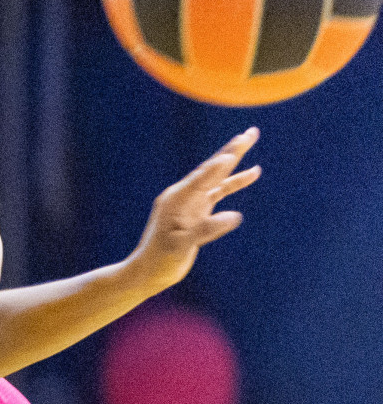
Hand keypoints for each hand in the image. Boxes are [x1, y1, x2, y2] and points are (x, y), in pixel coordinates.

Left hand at [125, 128, 261, 290]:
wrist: (150, 272)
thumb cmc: (161, 260)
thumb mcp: (182, 245)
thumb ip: (206, 229)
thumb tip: (236, 216)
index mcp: (176, 199)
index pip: (201, 177)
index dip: (218, 166)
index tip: (233, 154)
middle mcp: (183, 195)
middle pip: (212, 168)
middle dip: (232, 149)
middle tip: (252, 131)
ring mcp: (191, 202)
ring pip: (217, 176)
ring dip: (235, 160)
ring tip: (250, 140)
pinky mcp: (198, 211)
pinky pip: (219, 192)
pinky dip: (235, 183)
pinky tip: (252, 173)